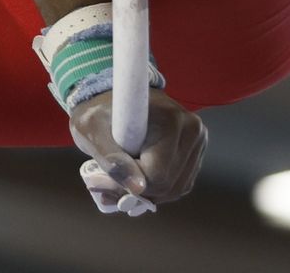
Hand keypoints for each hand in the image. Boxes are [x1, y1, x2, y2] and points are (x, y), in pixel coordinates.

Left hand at [67, 87, 207, 213]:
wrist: (113, 98)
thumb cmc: (98, 112)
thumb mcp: (92, 131)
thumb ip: (112, 160)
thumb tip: (137, 188)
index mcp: (171, 119)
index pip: (156, 174)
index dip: (126, 184)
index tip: (101, 177)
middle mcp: (192, 129)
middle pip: (168, 185)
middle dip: (135, 190)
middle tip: (106, 181)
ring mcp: (197, 142)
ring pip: (175, 189)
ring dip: (145, 191)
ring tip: (119, 176)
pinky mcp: (194, 153)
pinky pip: (179, 185)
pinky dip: (156, 188)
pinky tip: (136, 176)